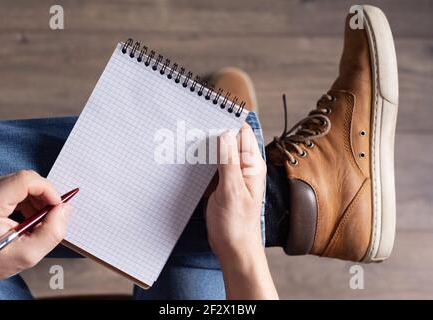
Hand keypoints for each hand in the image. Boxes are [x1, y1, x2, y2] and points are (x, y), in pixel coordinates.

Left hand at [0, 170, 71, 292]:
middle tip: (49, 216)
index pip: (26, 180)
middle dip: (44, 196)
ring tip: (37, 220)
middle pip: (25, 179)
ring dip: (36, 198)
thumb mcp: (27, 254)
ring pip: (21, 182)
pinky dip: (26, 198)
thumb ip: (52, 232)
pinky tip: (27, 216)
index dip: (48, 190)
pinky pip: (14, 185)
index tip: (57, 206)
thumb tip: (65, 209)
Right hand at [206, 123, 277, 298]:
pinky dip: (203, 162)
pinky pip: (212, 166)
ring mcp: (232, 175)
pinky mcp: (221, 183)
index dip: (228, 121)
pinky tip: (190, 159)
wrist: (233, 248)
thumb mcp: (231, 191)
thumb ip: (229, 162)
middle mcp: (244, 167)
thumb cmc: (236, 224)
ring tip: (189, 140)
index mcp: (252, 165)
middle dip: (213, 132)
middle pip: (230, 140)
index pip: (242, 133)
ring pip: (219, 152)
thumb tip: (226, 133)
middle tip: (193, 127)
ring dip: (206, 147)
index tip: (210, 114)